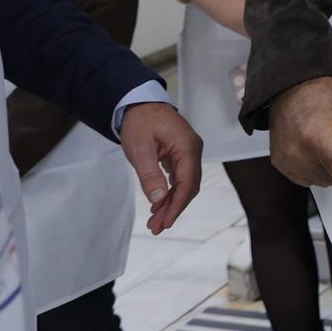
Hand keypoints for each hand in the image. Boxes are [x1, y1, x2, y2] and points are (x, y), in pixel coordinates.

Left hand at [119, 102, 202, 234]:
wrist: (138, 103)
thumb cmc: (140, 122)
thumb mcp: (140, 149)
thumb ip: (150, 174)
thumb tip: (159, 199)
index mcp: (187, 147)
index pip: (188, 182)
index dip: (178, 205)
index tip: (165, 222)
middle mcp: (193, 150)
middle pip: (189, 186)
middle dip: (173, 208)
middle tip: (156, 227)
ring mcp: (188, 152)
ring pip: (185, 184)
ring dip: (171, 203)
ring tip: (155, 221)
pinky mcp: (180, 154)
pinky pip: (180, 177)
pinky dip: (170, 192)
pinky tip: (159, 204)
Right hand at [267, 76, 331, 195]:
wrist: (288, 88)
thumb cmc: (316, 93)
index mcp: (316, 135)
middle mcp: (298, 152)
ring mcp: (287, 160)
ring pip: (323, 181)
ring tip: (328, 142)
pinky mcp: (280, 164)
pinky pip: (308, 179)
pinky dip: (318, 169)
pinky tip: (317, 150)